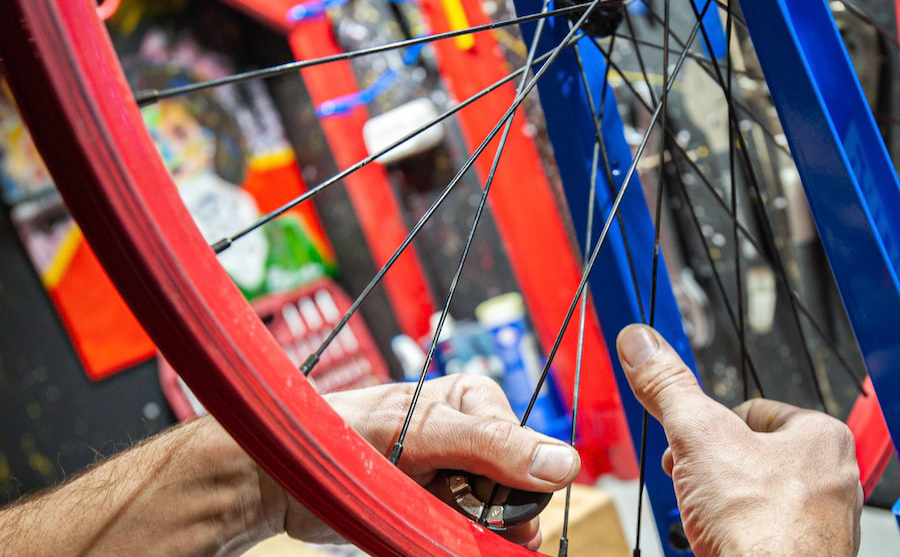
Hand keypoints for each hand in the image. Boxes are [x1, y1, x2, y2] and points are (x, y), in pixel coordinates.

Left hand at [263, 375, 580, 548]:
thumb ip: (492, 445)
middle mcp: (474, 439)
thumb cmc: (344, 435)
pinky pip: (469, 541)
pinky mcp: (438, 510)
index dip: (514, 491)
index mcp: (478, 403)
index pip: (532, 458)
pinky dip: (456, 546)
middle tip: (448, 512)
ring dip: (471, 535)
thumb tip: (563, 463)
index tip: (476, 501)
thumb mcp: (423, 433)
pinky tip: (428, 529)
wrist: (288, 477)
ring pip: (496, 525)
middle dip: (493, 518)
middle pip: (519, 496)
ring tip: (429, 516)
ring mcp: (456, 477)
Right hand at [617, 324, 861, 556]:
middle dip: (713, 468)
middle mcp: (834, 479)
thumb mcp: (699, 436)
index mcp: (823, 437)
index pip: (752, 410)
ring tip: (707, 516)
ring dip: (722, 502)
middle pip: (752, 454)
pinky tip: (721, 540)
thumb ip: (669, 387)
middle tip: (693, 481)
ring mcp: (823, 525)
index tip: (691, 444)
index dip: (710, 426)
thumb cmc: (760, 526)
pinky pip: (763, 533)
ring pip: (756, 496)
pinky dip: (737, 535)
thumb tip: (641, 343)